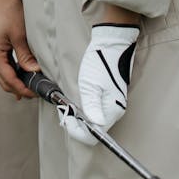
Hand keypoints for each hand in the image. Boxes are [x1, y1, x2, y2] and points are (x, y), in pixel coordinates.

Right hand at [0, 0, 39, 99]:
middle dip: (19, 88)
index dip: (22, 89)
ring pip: (3, 74)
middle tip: (37, 93)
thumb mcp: (21, 34)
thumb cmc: (11, 9)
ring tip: (33, 85)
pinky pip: (4, 65)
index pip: (8, 79)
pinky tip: (25, 75)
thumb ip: (26, 56)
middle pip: (4, 80)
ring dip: (17, 81)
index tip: (36, 94)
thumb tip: (34, 73)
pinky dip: (14, 72)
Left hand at [62, 22, 140, 144]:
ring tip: (67, 105)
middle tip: (63, 111)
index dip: (76, 131)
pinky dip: (84, 111)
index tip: (65, 119)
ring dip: (79, 118)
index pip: (93, 135)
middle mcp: (114, 110)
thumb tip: (94, 126)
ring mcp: (113, 104)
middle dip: (76, 124)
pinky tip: (76, 101)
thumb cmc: (100, 61)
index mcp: (112, 109)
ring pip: (93, 122)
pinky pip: (96, 112)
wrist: (111, 43)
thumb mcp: (90, 84)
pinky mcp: (109, 98)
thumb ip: (91, 106)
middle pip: (93, 130)